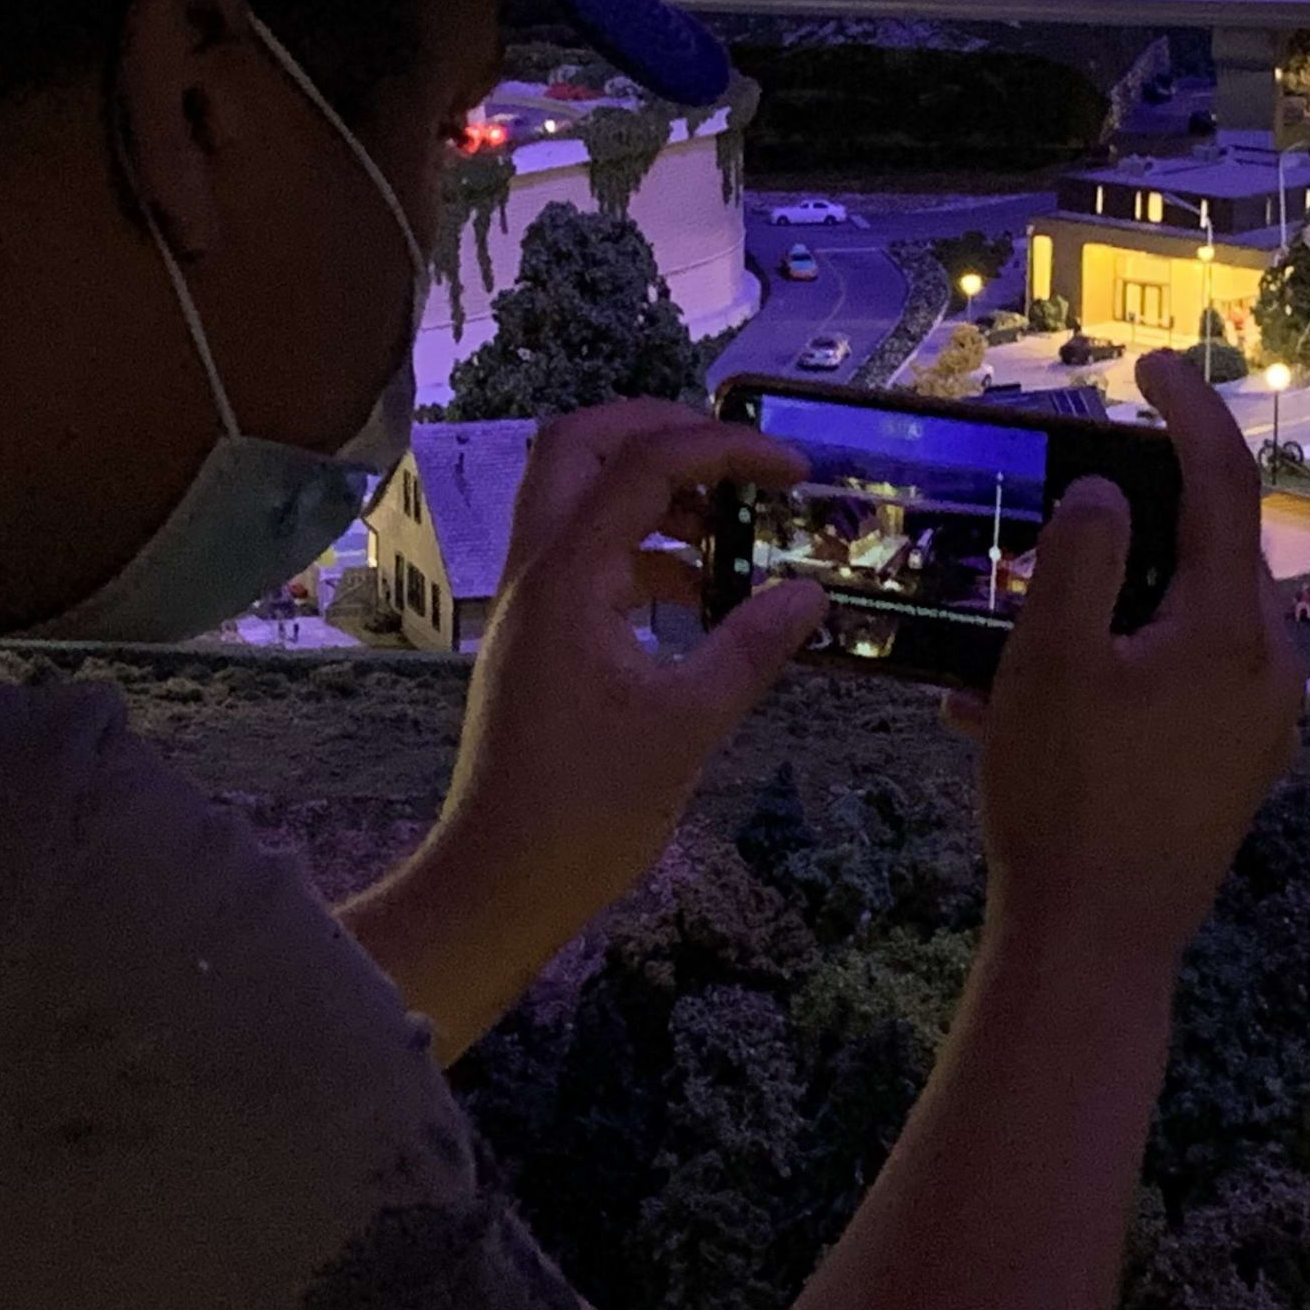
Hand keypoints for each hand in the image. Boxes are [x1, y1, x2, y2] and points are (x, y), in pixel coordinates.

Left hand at [344, 401, 823, 1053]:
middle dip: (661, 428)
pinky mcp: (540, 638)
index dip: (724, 449)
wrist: (498, 881)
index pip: (643, 465)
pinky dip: (646, 550)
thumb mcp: (686, 727)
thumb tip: (811, 592)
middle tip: (738, 452)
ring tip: (732, 524)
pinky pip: (590, 557)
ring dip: (653, 489)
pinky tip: (704, 594)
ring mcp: (532, 603)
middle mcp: (537, 572)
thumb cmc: (586, 811)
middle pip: (581, 445)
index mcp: (567, 579)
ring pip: (580, 497)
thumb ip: (750, 647)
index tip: (793, 471)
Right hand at [966, 351, 1302, 961]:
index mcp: (1234, 628)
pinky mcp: (1230, 772)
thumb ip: (1082, 556)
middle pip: (1207, 554)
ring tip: (1011, 629)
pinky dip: (1110, 671)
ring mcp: (1255, 727)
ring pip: (1181, 625)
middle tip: (1056, 509)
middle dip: (1130, 523)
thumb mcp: (1051, 661)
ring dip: (1105, 608)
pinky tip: (1014, 703)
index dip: (1189, 408)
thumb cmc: (1067, 800)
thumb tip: (1107, 495)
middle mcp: (1267, 670)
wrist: (1095, 949)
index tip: (1150, 364)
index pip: (1225, 481)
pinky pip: (1174, 688)